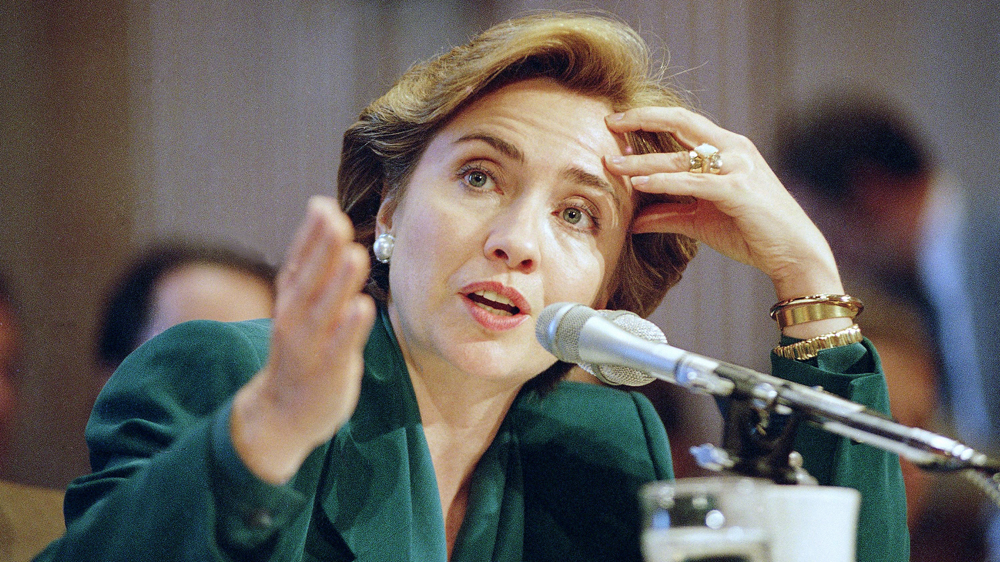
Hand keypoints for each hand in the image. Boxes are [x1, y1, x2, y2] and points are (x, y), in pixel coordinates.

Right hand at [231, 196, 375, 483]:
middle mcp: (295, 319)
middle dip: (323, 249)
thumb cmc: (302, 351)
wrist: (281, 414)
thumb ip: (315, 264)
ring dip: (339, 283)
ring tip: (355, 255)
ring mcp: (309, 346)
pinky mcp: (327, 372)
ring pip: (324, 310)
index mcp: (291, 299)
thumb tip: (326, 215)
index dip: (309, 235)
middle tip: (335, 219)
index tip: (323, 206)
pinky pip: (338, 348)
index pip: (299, 261)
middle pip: (310, 279)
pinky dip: (348, 329)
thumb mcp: (302, 305)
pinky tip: (361, 308)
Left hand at [604, 107, 844, 303]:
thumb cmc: (751, 232)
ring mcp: (738, 167)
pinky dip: (663, 181)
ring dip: (643, 159)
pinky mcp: (737, 190)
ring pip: (681, 156)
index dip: (650, 118)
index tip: (618, 122)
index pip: (683, 122)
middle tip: (609, 121)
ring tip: (612, 163)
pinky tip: (638, 183)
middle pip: (681, 121)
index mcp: (728, 147)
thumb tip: (633, 221)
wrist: (793, 252)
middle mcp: (734, 149)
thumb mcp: (701, 220)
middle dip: (642, 119)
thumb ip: (668, 214)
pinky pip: (692, 181)